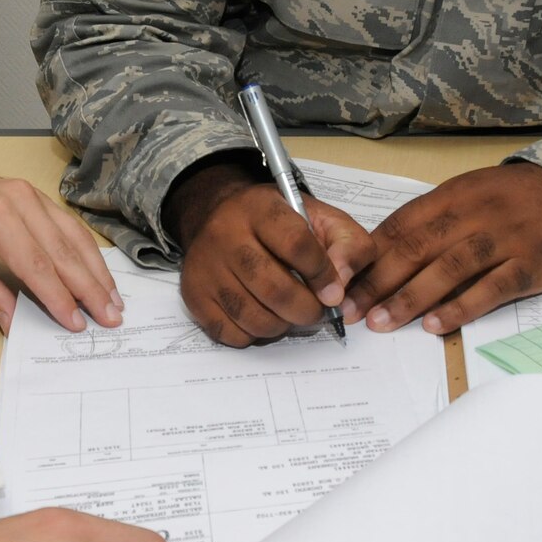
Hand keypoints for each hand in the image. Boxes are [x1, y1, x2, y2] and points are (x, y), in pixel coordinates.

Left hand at [0, 170, 119, 332]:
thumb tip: (17, 324)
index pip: (36, 265)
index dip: (59, 297)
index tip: (77, 323)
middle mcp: (21, 200)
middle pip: (63, 251)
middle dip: (89, 288)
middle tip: (111, 317)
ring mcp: (33, 194)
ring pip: (74, 237)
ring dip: (96, 271)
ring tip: (114, 300)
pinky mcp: (39, 196)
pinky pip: (69, 226)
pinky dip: (87, 252)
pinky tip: (99, 273)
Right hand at [166, 159, 376, 345]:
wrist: (217, 215)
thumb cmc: (277, 222)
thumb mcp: (320, 217)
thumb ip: (348, 245)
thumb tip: (340, 286)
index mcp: (260, 208)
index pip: (297, 245)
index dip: (322, 275)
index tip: (333, 292)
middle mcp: (225, 234)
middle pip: (273, 288)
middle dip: (306, 309)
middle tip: (316, 311)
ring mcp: (205, 266)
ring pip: (252, 316)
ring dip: (282, 324)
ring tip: (289, 313)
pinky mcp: (193, 294)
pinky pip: (229, 332)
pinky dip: (253, 334)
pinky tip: (261, 315)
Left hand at [351, 162, 541, 332]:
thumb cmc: (519, 198)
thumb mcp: (472, 194)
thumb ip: (434, 219)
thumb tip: (384, 251)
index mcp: (453, 195)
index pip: (400, 225)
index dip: (367, 255)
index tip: (340, 280)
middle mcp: (474, 214)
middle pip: (416, 248)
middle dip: (377, 281)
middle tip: (349, 310)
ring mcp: (503, 239)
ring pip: (447, 269)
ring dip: (409, 298)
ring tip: (381, 322)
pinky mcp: (531, 264)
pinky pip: (490, 288)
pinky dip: (460, 307)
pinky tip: (434, 325)